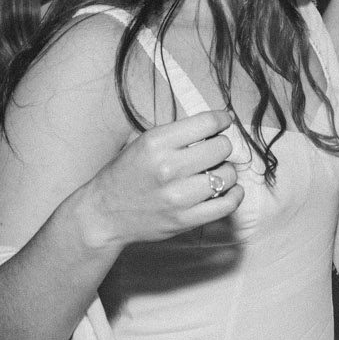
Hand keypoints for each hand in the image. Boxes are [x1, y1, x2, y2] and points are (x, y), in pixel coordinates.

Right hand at [76, 109, 243, 248]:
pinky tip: (229, 190)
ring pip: (228, 175)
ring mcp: (178, 196)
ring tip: (214, 172)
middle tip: (213, 151)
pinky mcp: (186, 219)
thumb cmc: (124, 175)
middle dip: (221, 146)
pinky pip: (227, 204)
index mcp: (156, 143)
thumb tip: (216, 126)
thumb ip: (177, 135)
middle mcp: (168, 168)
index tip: (224, 121)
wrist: (104, 214)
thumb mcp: (143, 143)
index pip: (207, 123)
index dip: (222, 120)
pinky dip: (234, 195)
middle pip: (222, 148)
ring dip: (226, 172)